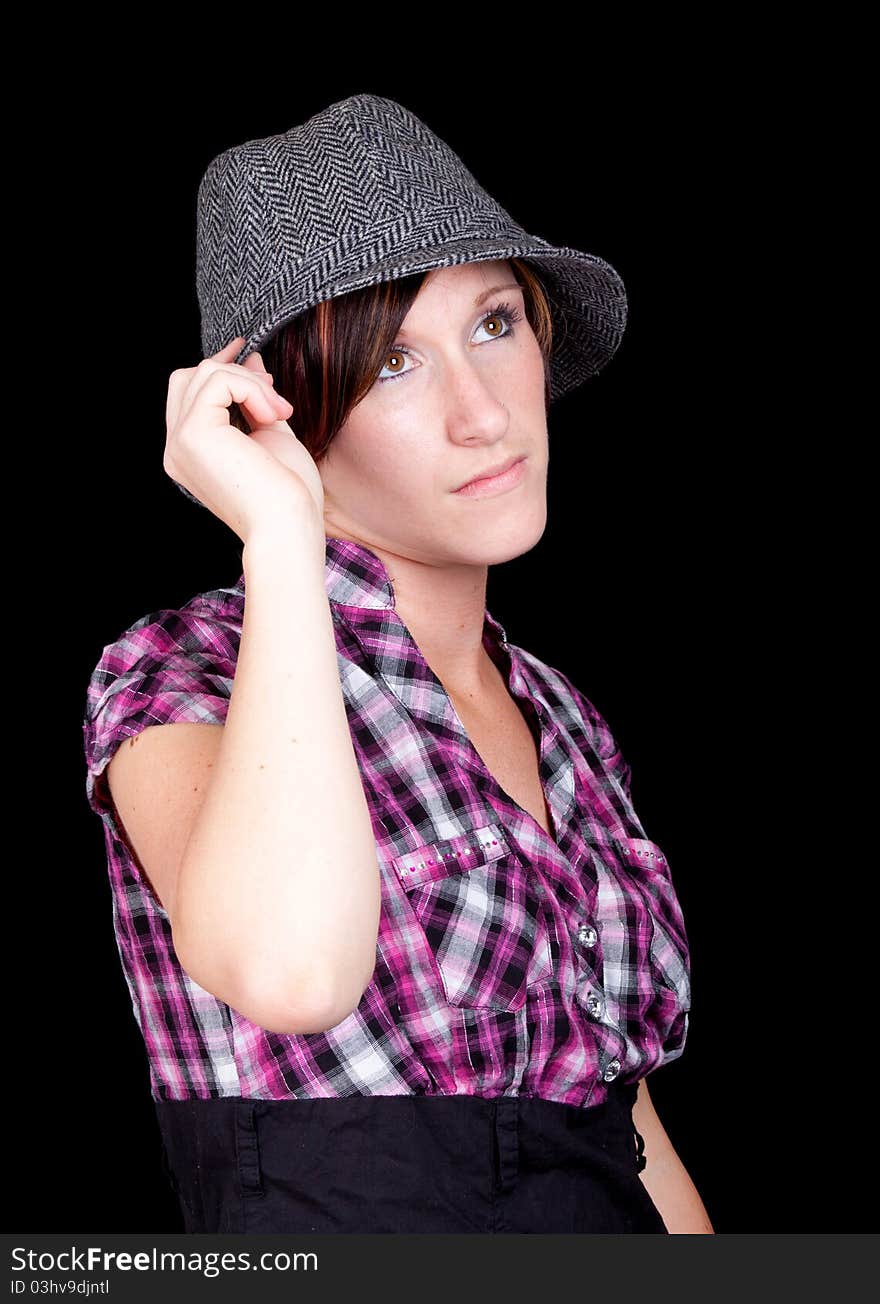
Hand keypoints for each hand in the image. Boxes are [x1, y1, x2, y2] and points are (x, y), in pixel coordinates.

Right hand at [163, 336, 324, 544]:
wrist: (289, 527)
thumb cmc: (287, 494)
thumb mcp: (272, 435)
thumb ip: (256, 399)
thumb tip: (250, 357)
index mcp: (190, 454)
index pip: (189, 394)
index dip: (219, 368)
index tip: (249, 354)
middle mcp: (176, 448)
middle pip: (188, 377)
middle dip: (234, 373)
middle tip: (274, 396)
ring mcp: (180, 441)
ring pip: (204, 373)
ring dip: (251, 384)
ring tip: (280, 413)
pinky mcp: (193, 434)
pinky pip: (218, 381)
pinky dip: (251, 389)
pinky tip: (272, 416)